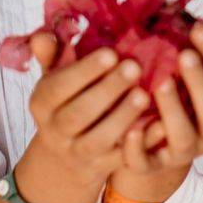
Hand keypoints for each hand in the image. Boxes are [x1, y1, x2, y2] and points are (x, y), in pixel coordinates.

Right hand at [27, 37, 150, 184]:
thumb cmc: (66, 103)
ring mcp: (78, 152)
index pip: (57, 88)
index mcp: (42, 103)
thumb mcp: (54, 79)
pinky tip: (161, 125)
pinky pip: (122, 158)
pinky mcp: (103, 167)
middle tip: (134, 67)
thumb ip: (51, 55)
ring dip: (122, 117)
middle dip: (107, 90)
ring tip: (144, 95)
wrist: (63, 159)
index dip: (83, 71)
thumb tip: (43, 35)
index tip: (111, 53)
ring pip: (98, 139)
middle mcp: (56, 130)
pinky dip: (142, 143)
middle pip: (78, 114)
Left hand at [118, 23, 202, 175]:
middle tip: (185, 55)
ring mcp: (181, 154)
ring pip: (184, 140)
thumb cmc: (182, 95)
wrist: (155, 143)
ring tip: (160, 83)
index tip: (199, 28)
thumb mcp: (199, 75)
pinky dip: (138, 147)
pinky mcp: (151, 166)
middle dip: (201, 83)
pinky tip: (130, 126)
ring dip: (174, 111)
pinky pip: (146, 163)